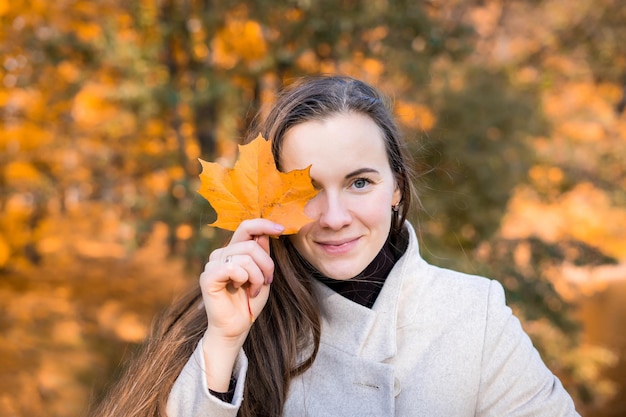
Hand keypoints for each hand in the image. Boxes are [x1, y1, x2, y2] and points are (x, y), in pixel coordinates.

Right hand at [200, 218, 283, 345]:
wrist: (238, 326)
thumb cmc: (250, 301)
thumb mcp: (263, 274)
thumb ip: (262, 253)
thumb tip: (264, 232)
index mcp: (234, 250)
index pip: (246, 227)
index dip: (264, 224)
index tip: (281, 229)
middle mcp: (221, 254)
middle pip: (251, 244)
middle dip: (267, 264)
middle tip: (267, 281)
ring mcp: (213, 264)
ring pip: (245, 257)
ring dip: (257, 276)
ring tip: (253, 289)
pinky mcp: (208, 277)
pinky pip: (233, 268)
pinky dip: (244, 279)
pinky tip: (240, 289)